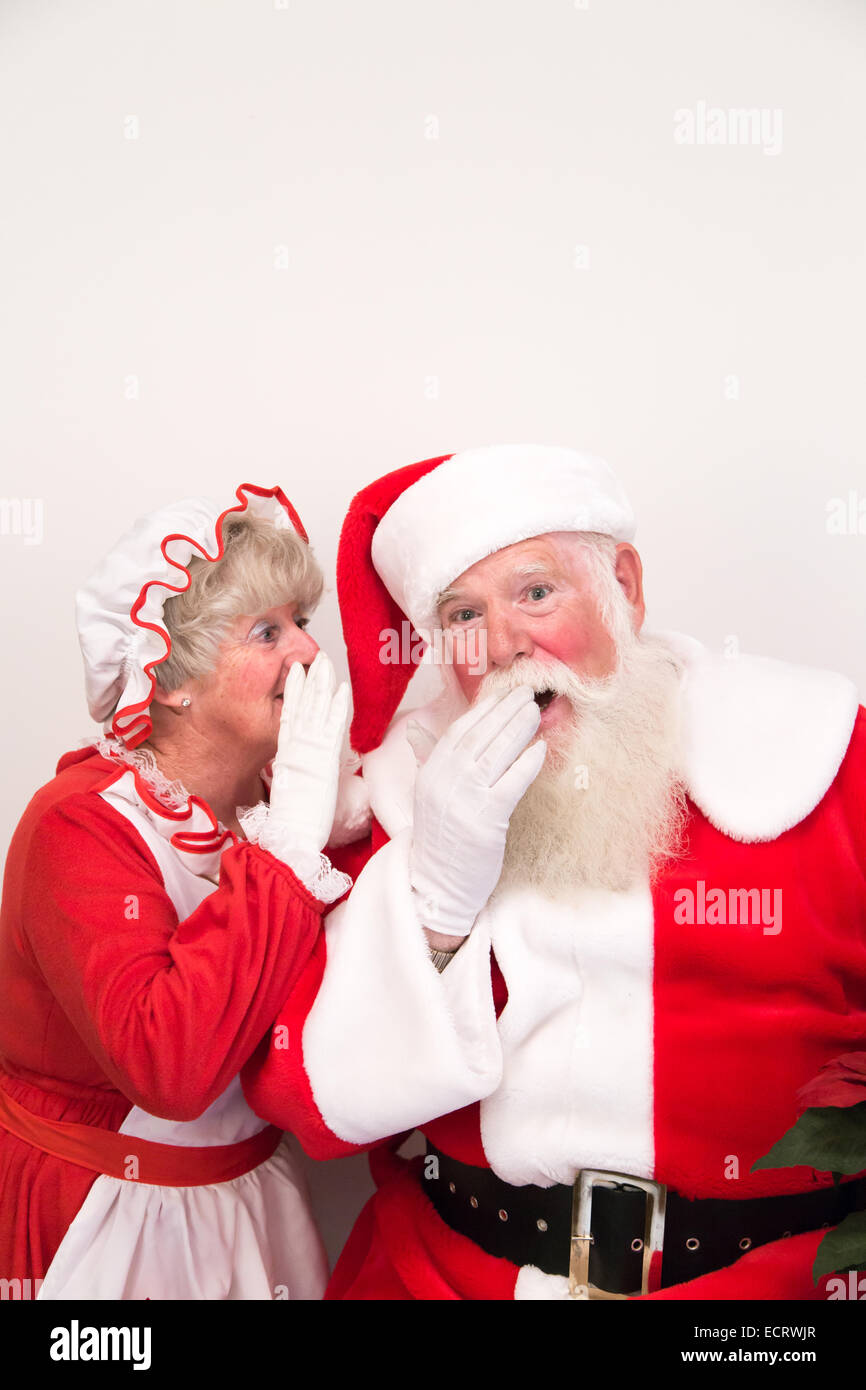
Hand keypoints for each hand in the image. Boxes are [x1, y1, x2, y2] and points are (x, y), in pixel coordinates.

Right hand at [269, 652, 349, 857]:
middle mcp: (295, 746)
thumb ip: (293, 768)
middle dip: (310, 679)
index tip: (296, 670)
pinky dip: (337, 706)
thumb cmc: (292, 820)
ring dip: (323, 684)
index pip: (288, 714)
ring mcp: (309, 749)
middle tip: (316, 657)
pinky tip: (342, 689)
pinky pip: (332, 726)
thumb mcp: (290, 787)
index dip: (293, 691)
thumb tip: (297, 761)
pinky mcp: (324, 757)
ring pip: (315, 709)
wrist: (291, 835)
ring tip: (327, 662)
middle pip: (302, 705)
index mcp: (285, 752)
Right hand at [408, 686, 545, 936]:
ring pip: (496, 754)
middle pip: (480, 736)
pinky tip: (541, 750)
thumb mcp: (435, 799)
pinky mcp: (485, 820)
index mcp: (430, 774)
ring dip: (518, 729)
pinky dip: (526, 764)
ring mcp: (464, 800)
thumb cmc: (443, 842)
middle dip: (505, 712)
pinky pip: (511, 783)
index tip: (503, 696)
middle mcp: (444, 782)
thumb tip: (477, 739)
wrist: (437, 885)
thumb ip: (449, 769)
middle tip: (526, 695)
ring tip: (535, 713)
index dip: (484, 711)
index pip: (460, 732)